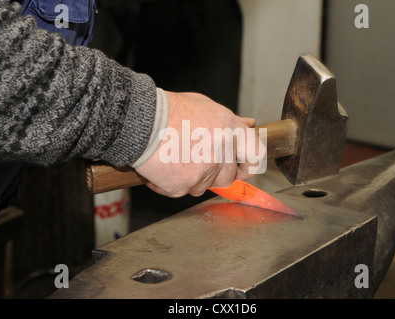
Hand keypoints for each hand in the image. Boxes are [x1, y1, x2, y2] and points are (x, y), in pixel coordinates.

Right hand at [134, 91, 265, 197]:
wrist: (139, 121)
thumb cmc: (169, 111)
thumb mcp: (204, 106)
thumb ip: (230, 121)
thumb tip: (249, 125)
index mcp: (230, 130)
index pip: (256, 156)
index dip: (249, 165)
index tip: (242, 168)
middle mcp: (221, 151)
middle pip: (227, 177)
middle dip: (214, 173)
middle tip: (195, 159)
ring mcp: (203, 171)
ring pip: (203, 186)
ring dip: (192, 178)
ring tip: (175, 157)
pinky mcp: (184, 185)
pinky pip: (182, 191)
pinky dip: (172, 183)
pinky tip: (163, 166)